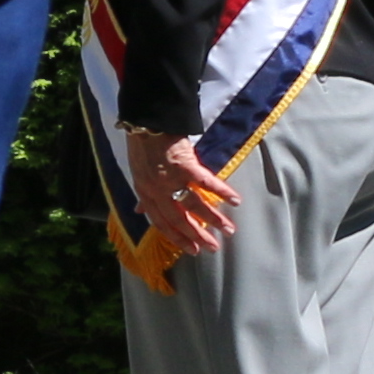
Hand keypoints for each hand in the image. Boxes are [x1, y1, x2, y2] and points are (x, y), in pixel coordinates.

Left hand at [122, 126, 237, 261]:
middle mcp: (157, 190)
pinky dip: (222, 191)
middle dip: (197, 236)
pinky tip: (235, 200)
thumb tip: (140, 212)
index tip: (192, 250)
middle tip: (213, 247)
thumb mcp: (138, 175)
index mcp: (145, 193)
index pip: (161, 223)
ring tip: (229, 229)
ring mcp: (170, 179)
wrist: (147, 123)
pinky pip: (206, 182)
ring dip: (214, 219)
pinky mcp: (185, 165)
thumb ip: (143, 196)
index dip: (177, 238)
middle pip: (179, 219)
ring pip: (194, 205)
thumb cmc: (142, 148)